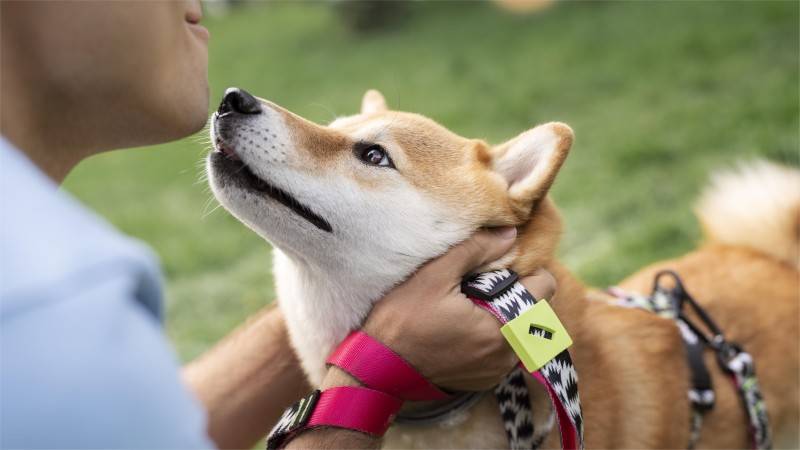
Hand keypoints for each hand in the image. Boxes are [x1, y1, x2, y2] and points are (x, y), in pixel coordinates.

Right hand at [361, 227, 556, 391]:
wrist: (377, 365)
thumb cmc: (402, 318)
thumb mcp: (435, 274)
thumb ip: (476, 249)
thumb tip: (510, 233)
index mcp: (504, 327)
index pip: (546, 287)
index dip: (527, 269)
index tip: (500, 265)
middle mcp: (508, 354)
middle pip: (535, 309)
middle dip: (517, 293)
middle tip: (483, 283)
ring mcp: (496, 371)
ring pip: (521, 332)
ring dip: (506, 316)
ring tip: (471, 304)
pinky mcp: (484, 380)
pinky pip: (503, 352)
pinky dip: (492, 337)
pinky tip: (463, 327)